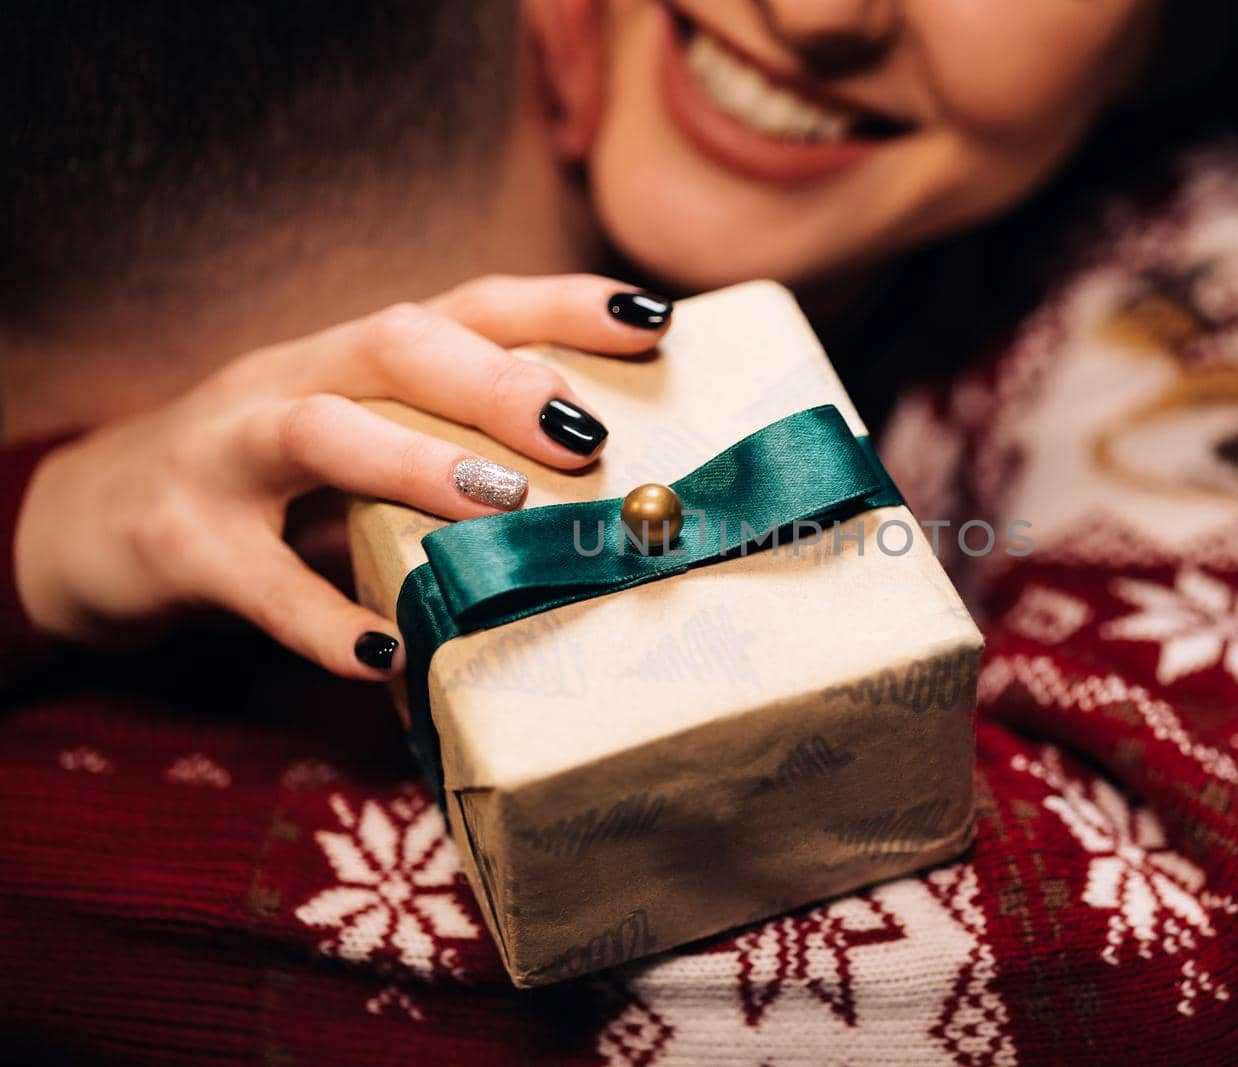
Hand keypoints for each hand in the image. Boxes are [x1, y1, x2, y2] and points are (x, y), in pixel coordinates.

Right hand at [13, 275, 670, 678]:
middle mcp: (290, 380)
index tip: (650, 320)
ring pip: (317, 429)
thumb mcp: (355, 447)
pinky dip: (321, 619)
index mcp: (350, 358)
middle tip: (586, 433)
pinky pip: (255, 580)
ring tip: (503, 505)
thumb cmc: (262, 487)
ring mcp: (225, 455)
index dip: (558, 305)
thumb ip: (446, 453)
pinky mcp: (179, 542)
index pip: (465, 306)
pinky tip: (385, 654)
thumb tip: (596, 501)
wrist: (87, 521)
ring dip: (415, 462)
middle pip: (395, 345)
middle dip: (497, 380)